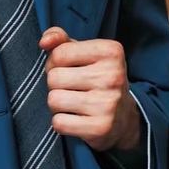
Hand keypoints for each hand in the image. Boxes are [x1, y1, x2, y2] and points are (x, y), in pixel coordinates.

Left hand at [39, 27, 141, 152]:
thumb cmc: (98, 79)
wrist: (124, 117)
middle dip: (56, 85)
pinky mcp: (100, 128)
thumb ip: (61, 41)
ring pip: (54, 100)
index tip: (70, 69)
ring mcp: (108, 103)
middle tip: (73, 89)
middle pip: (54, 77)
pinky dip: (62, 122)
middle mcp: (112, 75)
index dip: (55, 63)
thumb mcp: (85, 53)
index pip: (59, 53)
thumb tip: (44, 42)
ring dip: (58, 104)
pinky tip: (77, 119)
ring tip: (74, 103)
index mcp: (110, 51)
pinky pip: (59, 123)